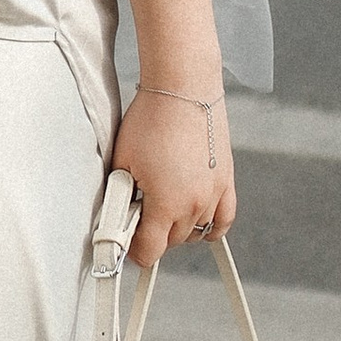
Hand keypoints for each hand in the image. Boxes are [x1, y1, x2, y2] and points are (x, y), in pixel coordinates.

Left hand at [112, 80, 235, 266]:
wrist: (183, 88)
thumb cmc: (152, 119)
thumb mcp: (122, 162)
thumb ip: (118, 198)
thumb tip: (115, 221)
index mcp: (167, 204)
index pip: (149, 251)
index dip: (132, 250)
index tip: (124, 241)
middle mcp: (195, 204)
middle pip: (171, 242)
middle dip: (152, 233)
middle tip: (138, 212)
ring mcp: (214, 194)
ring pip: (195, 232)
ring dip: (177, 226)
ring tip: (162, 204)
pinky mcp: (226, 181)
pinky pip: (223, 220)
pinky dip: (210, 225)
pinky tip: (194, 218)